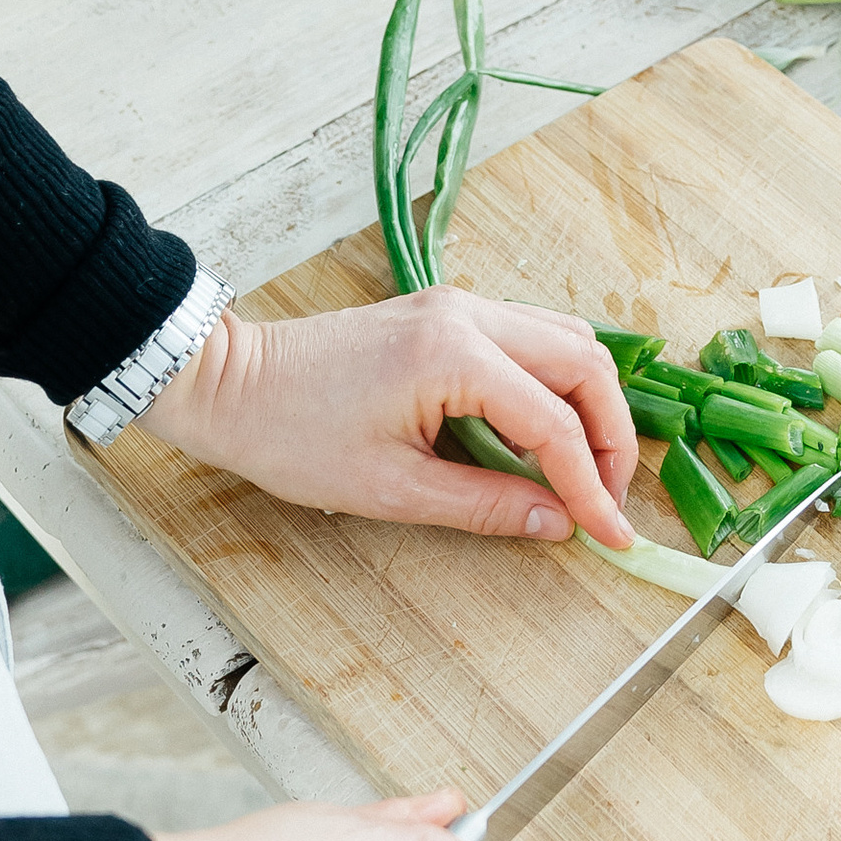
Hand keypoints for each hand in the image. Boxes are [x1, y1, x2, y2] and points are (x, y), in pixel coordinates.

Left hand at [145, 287, 636, 549]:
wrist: (229, 385)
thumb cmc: (293, 436)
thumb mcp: (393, 488)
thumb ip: (487, 504)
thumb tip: (557, 525)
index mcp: (454, 356)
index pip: (555, 422)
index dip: (592, 485)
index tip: (611, 535)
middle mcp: (467, 315)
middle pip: (584, 364)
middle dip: (610, 436)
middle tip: (608, 500)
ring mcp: (458, 305)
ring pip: (565, 342)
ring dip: (588, 405)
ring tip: (585, 471)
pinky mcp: (445, 312)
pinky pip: (529, 338)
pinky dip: (554, 384)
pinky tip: (544, 435)